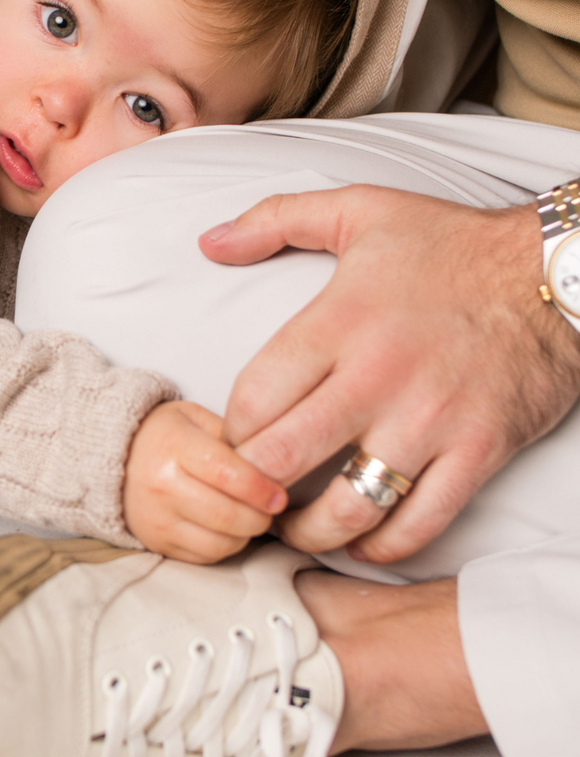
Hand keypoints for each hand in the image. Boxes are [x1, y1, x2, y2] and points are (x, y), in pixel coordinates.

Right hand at [123, 400, 286, 562]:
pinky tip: (226, 527)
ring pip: (221, 542)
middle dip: (261, 516)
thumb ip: (233, 437)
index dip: (260, 487)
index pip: (227, 473)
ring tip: (247, 516)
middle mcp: (161, 486)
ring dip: (246, 534)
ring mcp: (158, 519)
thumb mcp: (193, 418)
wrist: (110, 457)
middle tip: (269, 506)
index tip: (278, 494)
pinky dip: (226, 545)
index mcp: (173, 446)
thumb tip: (271, 468)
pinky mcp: (158, 542)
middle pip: (228, 514)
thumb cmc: (160, 436)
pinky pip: (207, 556)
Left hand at [200, 186, 579, 562]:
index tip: (232, 440)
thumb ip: (275, 220)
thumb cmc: (455, 246)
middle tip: (249, 493)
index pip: (253, 400)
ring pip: (348, 508)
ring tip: (294, 528)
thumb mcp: (359, 210)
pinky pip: (421, 523)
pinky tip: (361, 540)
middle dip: (253, 487)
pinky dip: (383, 545)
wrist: (559, 273)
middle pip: (283, 460)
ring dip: (309, 531)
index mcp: (338, 323)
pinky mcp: (478, 451)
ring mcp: (430, 421)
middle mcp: (378, 378)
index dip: (229, 433)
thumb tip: (212, 242)